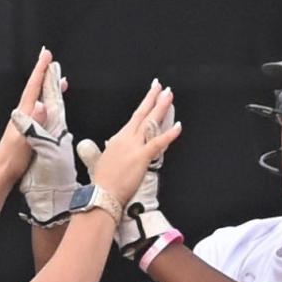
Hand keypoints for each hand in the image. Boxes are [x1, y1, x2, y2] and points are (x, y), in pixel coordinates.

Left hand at [0, 47, 57, 184]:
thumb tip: (43, 104)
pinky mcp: (29, 132)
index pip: (33, 88)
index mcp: (24, 114)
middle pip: (36, 91)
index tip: (47, 55)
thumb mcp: (25, 139)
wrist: (2, 172)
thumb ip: (34, 122)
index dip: (41, 71)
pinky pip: (42, 113)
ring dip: (48, 90)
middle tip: (53, 63)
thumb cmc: (13, 157)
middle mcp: (24, 115)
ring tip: (59, 82)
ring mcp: (26, 123)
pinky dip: (49, 106)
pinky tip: (52, 109)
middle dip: (45, 76)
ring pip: (40, 101)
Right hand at [79, 93, 175, 256]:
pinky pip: (158, 142)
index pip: (134, 118)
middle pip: (142, 114)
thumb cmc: (102, 183)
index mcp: (118, 139)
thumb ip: (110, 151)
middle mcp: (126, 139)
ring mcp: (134, 146)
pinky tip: (178, 126)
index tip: (151, 96)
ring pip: (150, 122)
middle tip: (162, 87)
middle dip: (153, 99)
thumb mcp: (103, 161)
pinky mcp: (141, 157)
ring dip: (160, 108)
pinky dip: (169, 134)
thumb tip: (111, 147)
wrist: (102, 194)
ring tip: (169, 96)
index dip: (144, 106)